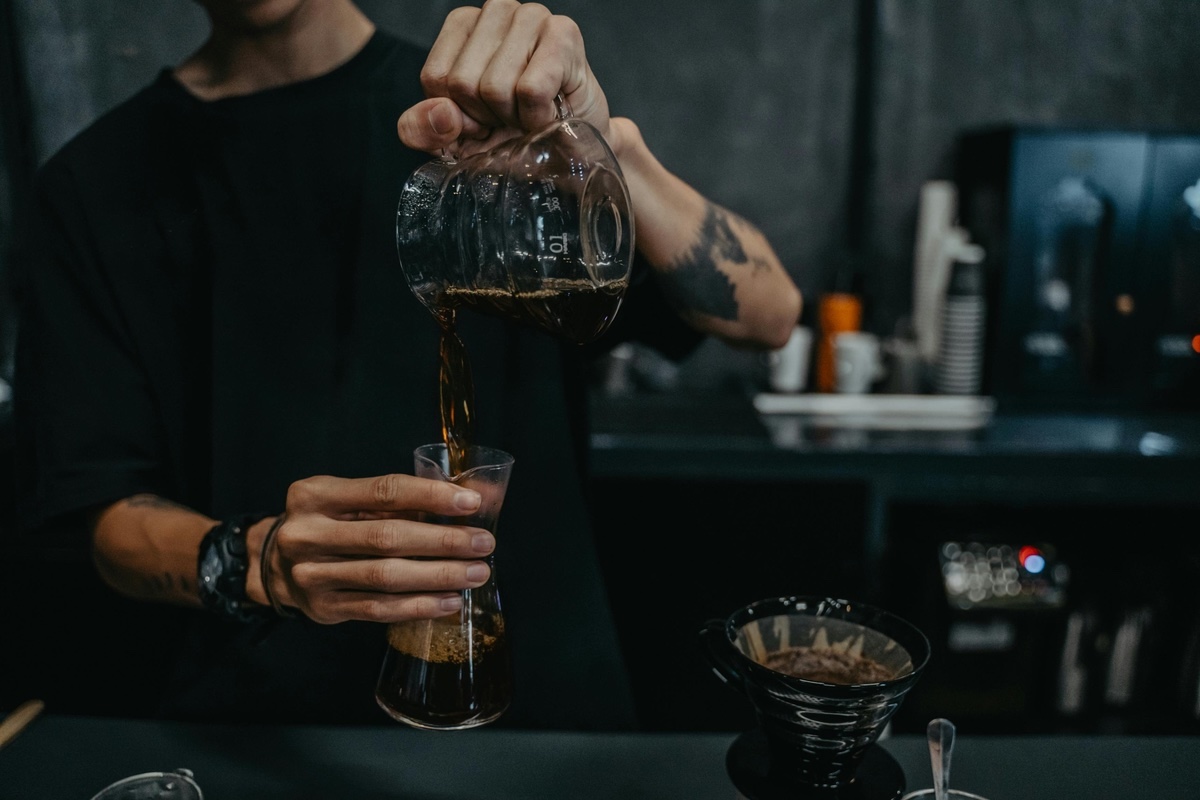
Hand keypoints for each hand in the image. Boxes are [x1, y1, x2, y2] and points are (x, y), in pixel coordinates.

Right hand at [264, 473, 495, 624]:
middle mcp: (308, 534)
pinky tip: (449, 601)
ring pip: (385, 577)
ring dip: (438, 576)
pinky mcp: (322, 608)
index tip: (470, 503)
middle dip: (443, 541)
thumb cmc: (330, 523)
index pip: (383, 491)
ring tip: (475, 573)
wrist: (274, 563)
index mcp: (316, 494)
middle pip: (387, 537)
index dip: (430, 496)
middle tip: (484, 543)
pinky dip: (418, 606)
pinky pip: (378, 609)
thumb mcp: (352, 498)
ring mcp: (311, 575)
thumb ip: (406, 496)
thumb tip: (476, 494)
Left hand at [396, 0, 611, 158]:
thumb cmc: (512, 134)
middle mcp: (496, 11)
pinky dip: (538, 117)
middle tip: (512, 116)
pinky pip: (531, 90)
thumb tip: (442, 113)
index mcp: (462, 25)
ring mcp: (531, 16)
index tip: (484, 117)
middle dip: (487, 117)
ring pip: (495, 87)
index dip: (459, 114)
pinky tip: (550, 112)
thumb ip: (421, 128)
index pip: (435, 79)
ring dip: (515, 118)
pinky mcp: (564, 34)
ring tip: (531, 112)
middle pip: (463, 82)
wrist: (569, 150)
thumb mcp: (453, 139)